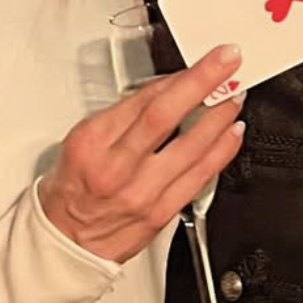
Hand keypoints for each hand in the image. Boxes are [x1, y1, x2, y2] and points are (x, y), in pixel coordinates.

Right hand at [39, 45, 245, 262]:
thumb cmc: (74, 188)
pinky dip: (222, 151)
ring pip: (191, 147)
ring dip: (220, 116)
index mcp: (93, 142)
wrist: (67, 242)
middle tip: (228, 62)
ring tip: (235, 96)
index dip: (180, 76)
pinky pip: (200, 177)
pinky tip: (233, 133)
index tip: (203, 61)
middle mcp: (116, 167)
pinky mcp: (160, 214)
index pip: (143, 99)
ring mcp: (141, 193)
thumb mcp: (83, 140)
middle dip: (202, 82)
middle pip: (165, 115)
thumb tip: (169, 89)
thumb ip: (125, 115)